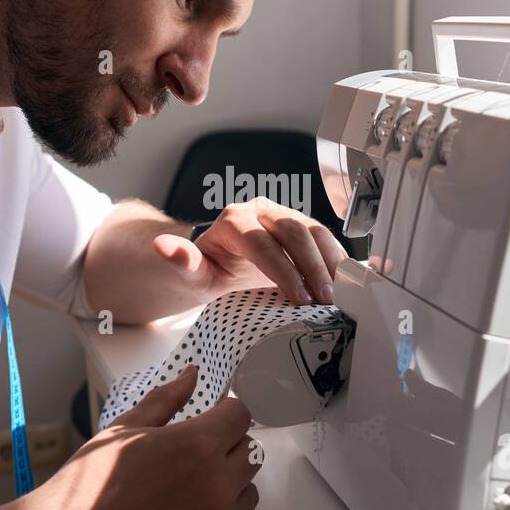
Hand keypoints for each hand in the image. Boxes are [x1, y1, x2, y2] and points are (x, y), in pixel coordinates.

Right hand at [9, 366, 259, 509]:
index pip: (241, 416)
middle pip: (251, 452)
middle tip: (193, 457)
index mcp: (195, 446)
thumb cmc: (86, 489)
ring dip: (229, 486)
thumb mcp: (123, 431)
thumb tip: (191, 375)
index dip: (226, 414)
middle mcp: (215, 486)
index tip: (213, 419)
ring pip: (249, 493)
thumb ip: (166, 400)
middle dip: (228, 448)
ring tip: (187, 491)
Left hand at [151, 199, 348, 304]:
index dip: (283, 270)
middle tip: (324, 299)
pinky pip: (325, 237)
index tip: (299, 298)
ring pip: (315, 230)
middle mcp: (261, 211)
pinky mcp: (302, 226)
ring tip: (340, 294)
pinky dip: (338, 259)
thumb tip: (162, 246)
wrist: (222, 261)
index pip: (262, 242)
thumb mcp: (192, 273)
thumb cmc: (209, 270)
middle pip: (294, 231)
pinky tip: (346, 283)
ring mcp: (284, 215)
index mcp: (234, 220)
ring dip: (331, 262)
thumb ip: (182, 261)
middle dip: (312, 267)